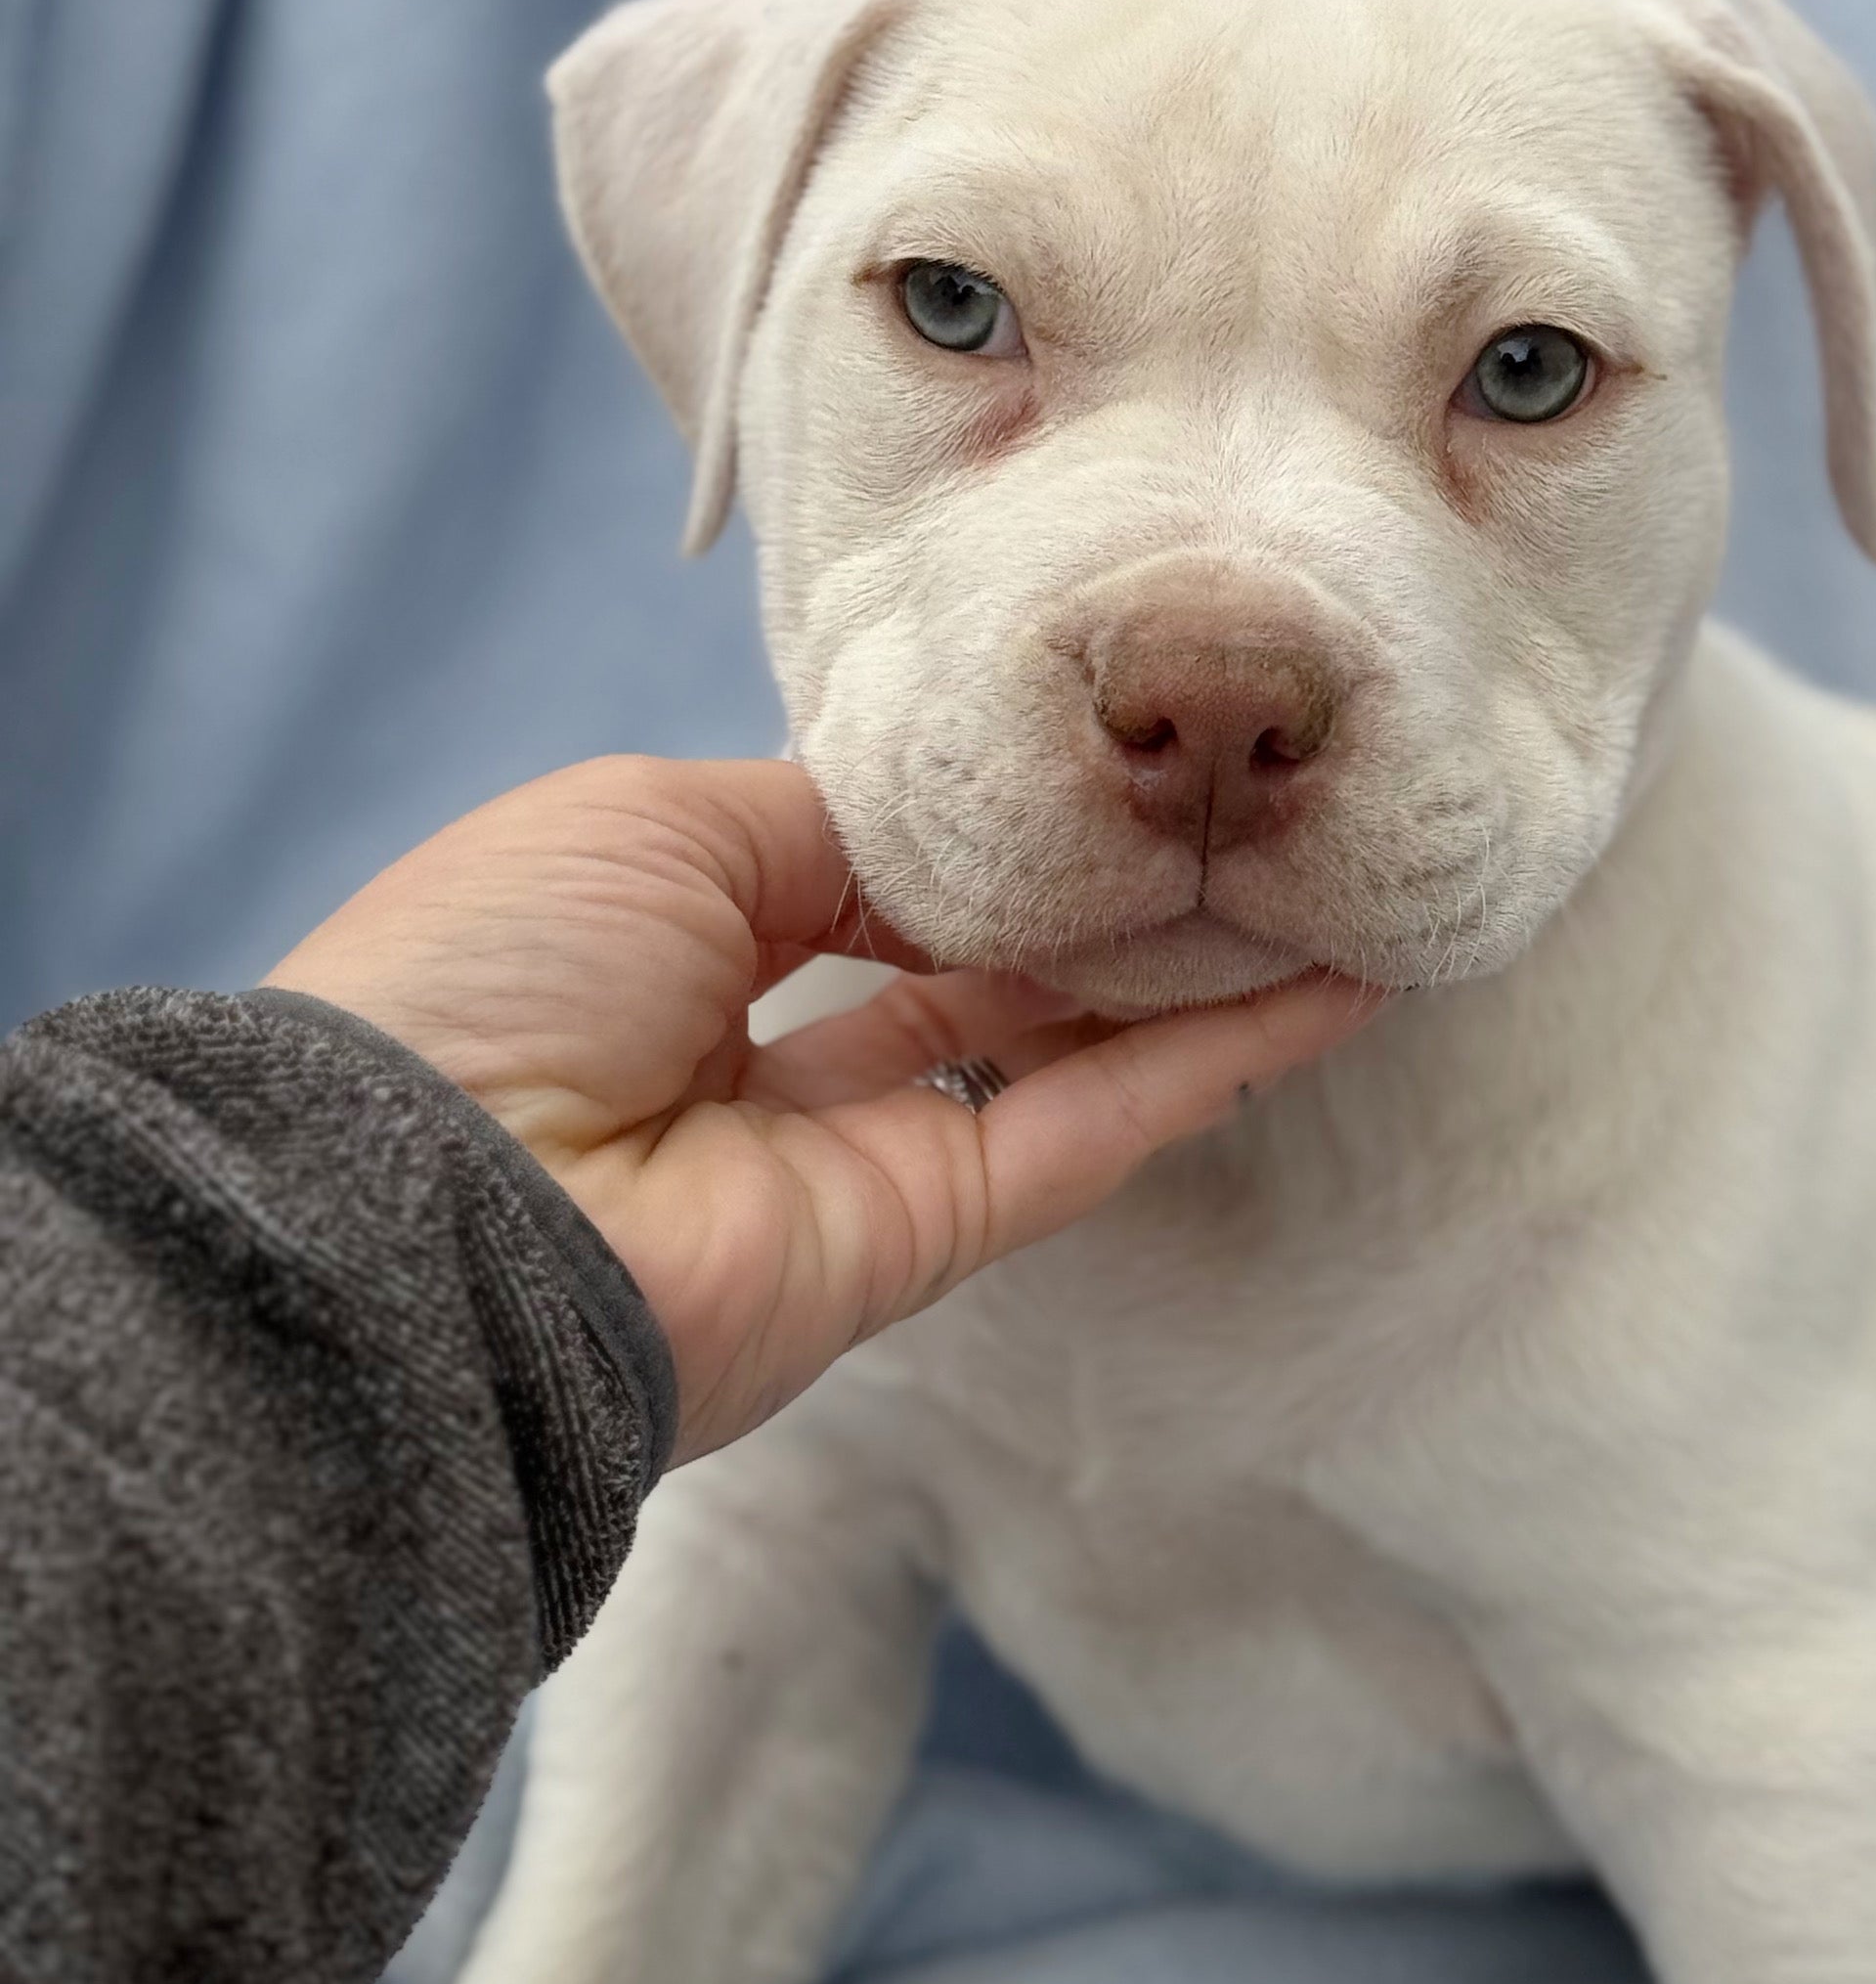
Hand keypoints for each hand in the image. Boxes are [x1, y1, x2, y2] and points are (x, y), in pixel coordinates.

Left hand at [265, 755, 1379, 1457]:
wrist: (434, 1212)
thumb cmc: (498, 978)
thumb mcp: (656, 826)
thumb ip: (834, 822)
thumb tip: (972, 822)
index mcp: (659, 938)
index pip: (861, 867)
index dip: (986, 815)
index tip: (1115, 746)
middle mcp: (757, 1054)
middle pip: (975, 965)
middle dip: (1103, 895)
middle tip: (1247, 808)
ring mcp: (849, 1158)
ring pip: (1058, 1050)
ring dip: (1191, 974)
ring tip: (1334, 880)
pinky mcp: (923, 1237)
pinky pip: (1088, 1132)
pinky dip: (1210, 1063)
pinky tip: (1328, 988)